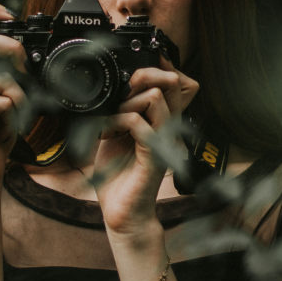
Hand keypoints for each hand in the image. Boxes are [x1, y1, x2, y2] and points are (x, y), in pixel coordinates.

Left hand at [95, 58, 198, 235]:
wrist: (122, 212)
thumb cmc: (118, 176)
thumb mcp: (114, 134)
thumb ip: (118, 110)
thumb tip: (111, 88)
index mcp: (161, 121)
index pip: (174, 83)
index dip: (158, 68)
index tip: (132, 72)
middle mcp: (167, 128)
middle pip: (173, 82)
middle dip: (143, 75)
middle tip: (121, 91)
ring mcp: (163, 141)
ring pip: (156, 97)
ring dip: (127, 102)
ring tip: (112, 119)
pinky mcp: (153, 156)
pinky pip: (139, 124)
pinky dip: (117, 121)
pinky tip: (106, 133)